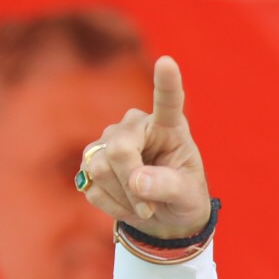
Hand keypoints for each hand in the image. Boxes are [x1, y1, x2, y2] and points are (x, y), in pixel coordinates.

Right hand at [78, 55, 211, 239]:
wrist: (164, 216)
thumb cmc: (183, 197)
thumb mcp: (188, 196)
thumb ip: (169, 186)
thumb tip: (136, 180)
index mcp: (168, 126)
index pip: (168, 102)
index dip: (166, 83)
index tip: (167, 62)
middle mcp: (133, 125)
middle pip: (119, 150)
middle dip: (131, 186)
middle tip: (150, 208)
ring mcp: (107, 141)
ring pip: (100, 169)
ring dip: (123, 199)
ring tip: (144, 206)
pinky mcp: (90, 161)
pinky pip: (91, 187)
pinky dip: (111, 205)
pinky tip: (127, 204)